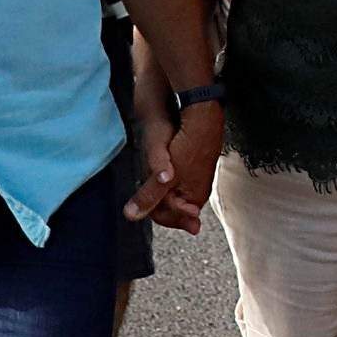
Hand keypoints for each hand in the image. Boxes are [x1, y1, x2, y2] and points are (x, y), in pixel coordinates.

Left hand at [135, 106, 221, 230]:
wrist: (204, 119)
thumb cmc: (189, 147)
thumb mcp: (164, 177)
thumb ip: (149, 197)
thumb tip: (132, 215)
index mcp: (194, 200)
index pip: (166, 217)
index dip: (150, 209)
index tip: (139, 199)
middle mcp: (198, 193)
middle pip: (169, 205)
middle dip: (155, 198)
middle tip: (146, 181)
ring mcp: (197, 179)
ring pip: (171, 191)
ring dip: (159, 186)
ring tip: (152, 171)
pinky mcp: (194, 166)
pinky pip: (176, 178)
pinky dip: (165, 175)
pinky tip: (160, 166)